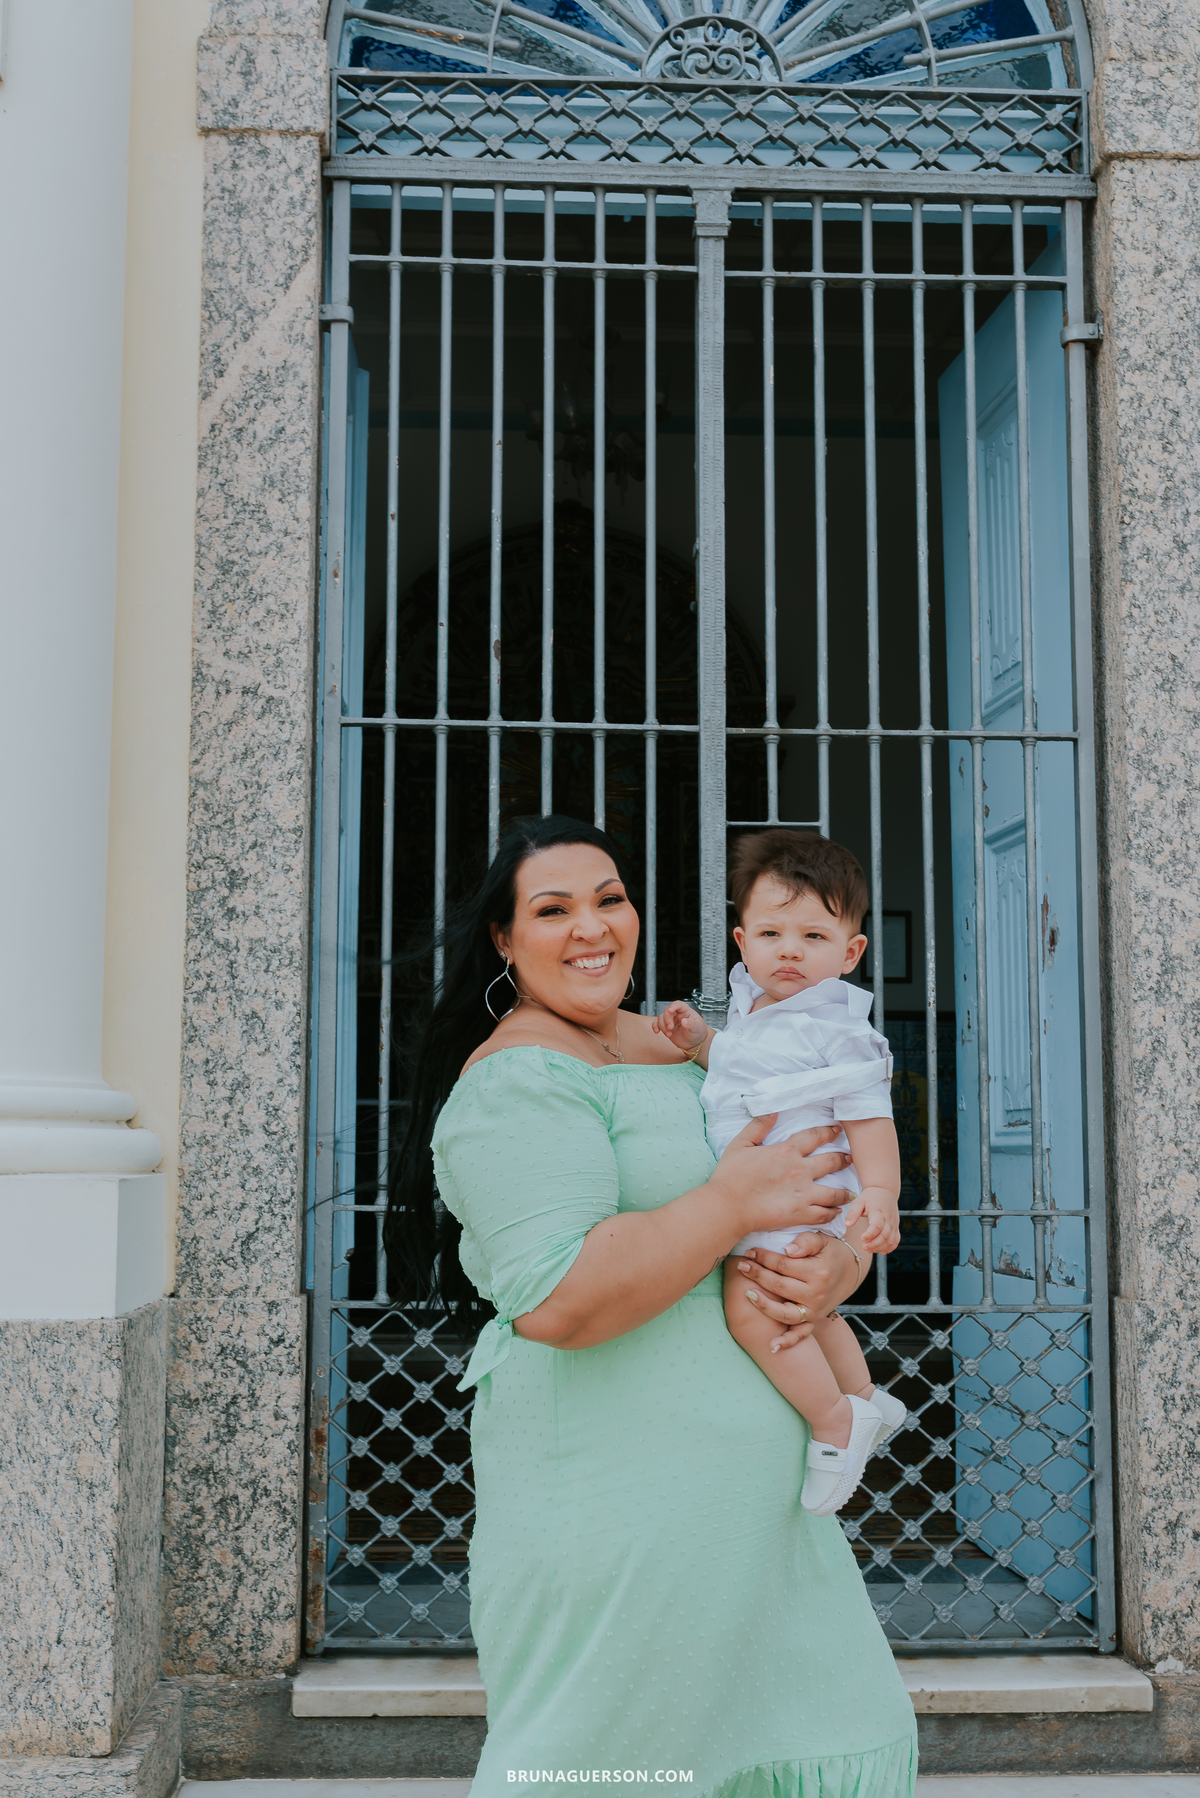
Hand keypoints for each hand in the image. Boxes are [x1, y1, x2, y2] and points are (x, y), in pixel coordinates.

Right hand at [652, 1000, 707, 1054]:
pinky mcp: (666, 1027)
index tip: (670, 1010)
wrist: (695, 1043)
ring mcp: (671, 1020)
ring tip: (668, 1034)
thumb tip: (684, 1021)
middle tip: (670, 1028)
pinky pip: (657, 1023)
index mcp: (686, 1011)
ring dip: (662, 1025)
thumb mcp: (698, 1028)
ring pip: (661, 1017)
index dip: (674, 1006)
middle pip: (667, 1011)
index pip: (679, 1004)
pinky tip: (657, 1031)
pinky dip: (655, 1026)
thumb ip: (691, 1024)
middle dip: (667, 1019)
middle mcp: (677, 1014)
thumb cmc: (698, 1032)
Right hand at [709, 1117, 852, 1237]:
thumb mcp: (740, 1144)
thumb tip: (773, 1110)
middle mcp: (799, 1171)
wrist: (727, 1206)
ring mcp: (802, 1194)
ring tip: (849, 1191)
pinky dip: (833, 1212)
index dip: (828, 1132)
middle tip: (850, 1159)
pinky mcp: (800, 1214)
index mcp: (786, 1152)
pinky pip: (825, 1213)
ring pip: (834, 1191)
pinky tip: (835, 1211)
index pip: (814, 1137)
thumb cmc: (730, 1176)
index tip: (837, 1131)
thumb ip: (758, 1126)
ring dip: (844, 1190)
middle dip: (843, 1159)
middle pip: (831, 1162)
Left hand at [733, 1232, 860, 1348]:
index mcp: (817, 1272)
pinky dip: (787, 1342)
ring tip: (747, 1293)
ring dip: (764, 1305)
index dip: (763, 1257)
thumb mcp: (822, 1240)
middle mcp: (816, 1294)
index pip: (782, 1264)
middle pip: (779, 1286)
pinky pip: (801, 1334)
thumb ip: (805, 1242)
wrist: (850, 1271)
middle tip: (742, 1266)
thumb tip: (787, 1251)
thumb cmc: (831, 1252)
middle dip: (757, 1275)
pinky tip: (772, 1346)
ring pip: (785, 1313)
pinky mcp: (814, 1320)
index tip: (750, 1251)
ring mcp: (815, 1310)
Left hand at [843, 1187, 900, 1253]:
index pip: (877, 1226)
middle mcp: (888, 1218)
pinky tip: (882, 1251)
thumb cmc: (870, 1196)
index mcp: (878, 1211)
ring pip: (891, 1240)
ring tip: (869, 1249)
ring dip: (881, 1247)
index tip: (862, 1238)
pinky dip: (891, 1247)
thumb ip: (853, 1213)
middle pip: (885, 1235)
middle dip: (874, 1244)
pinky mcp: (896, 1226)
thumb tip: (847, 1225)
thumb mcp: (859, 1201)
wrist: (884, 1190)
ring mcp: (893, 1223)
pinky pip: (896, 1239)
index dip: (870, 1234)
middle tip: (864, 1247)